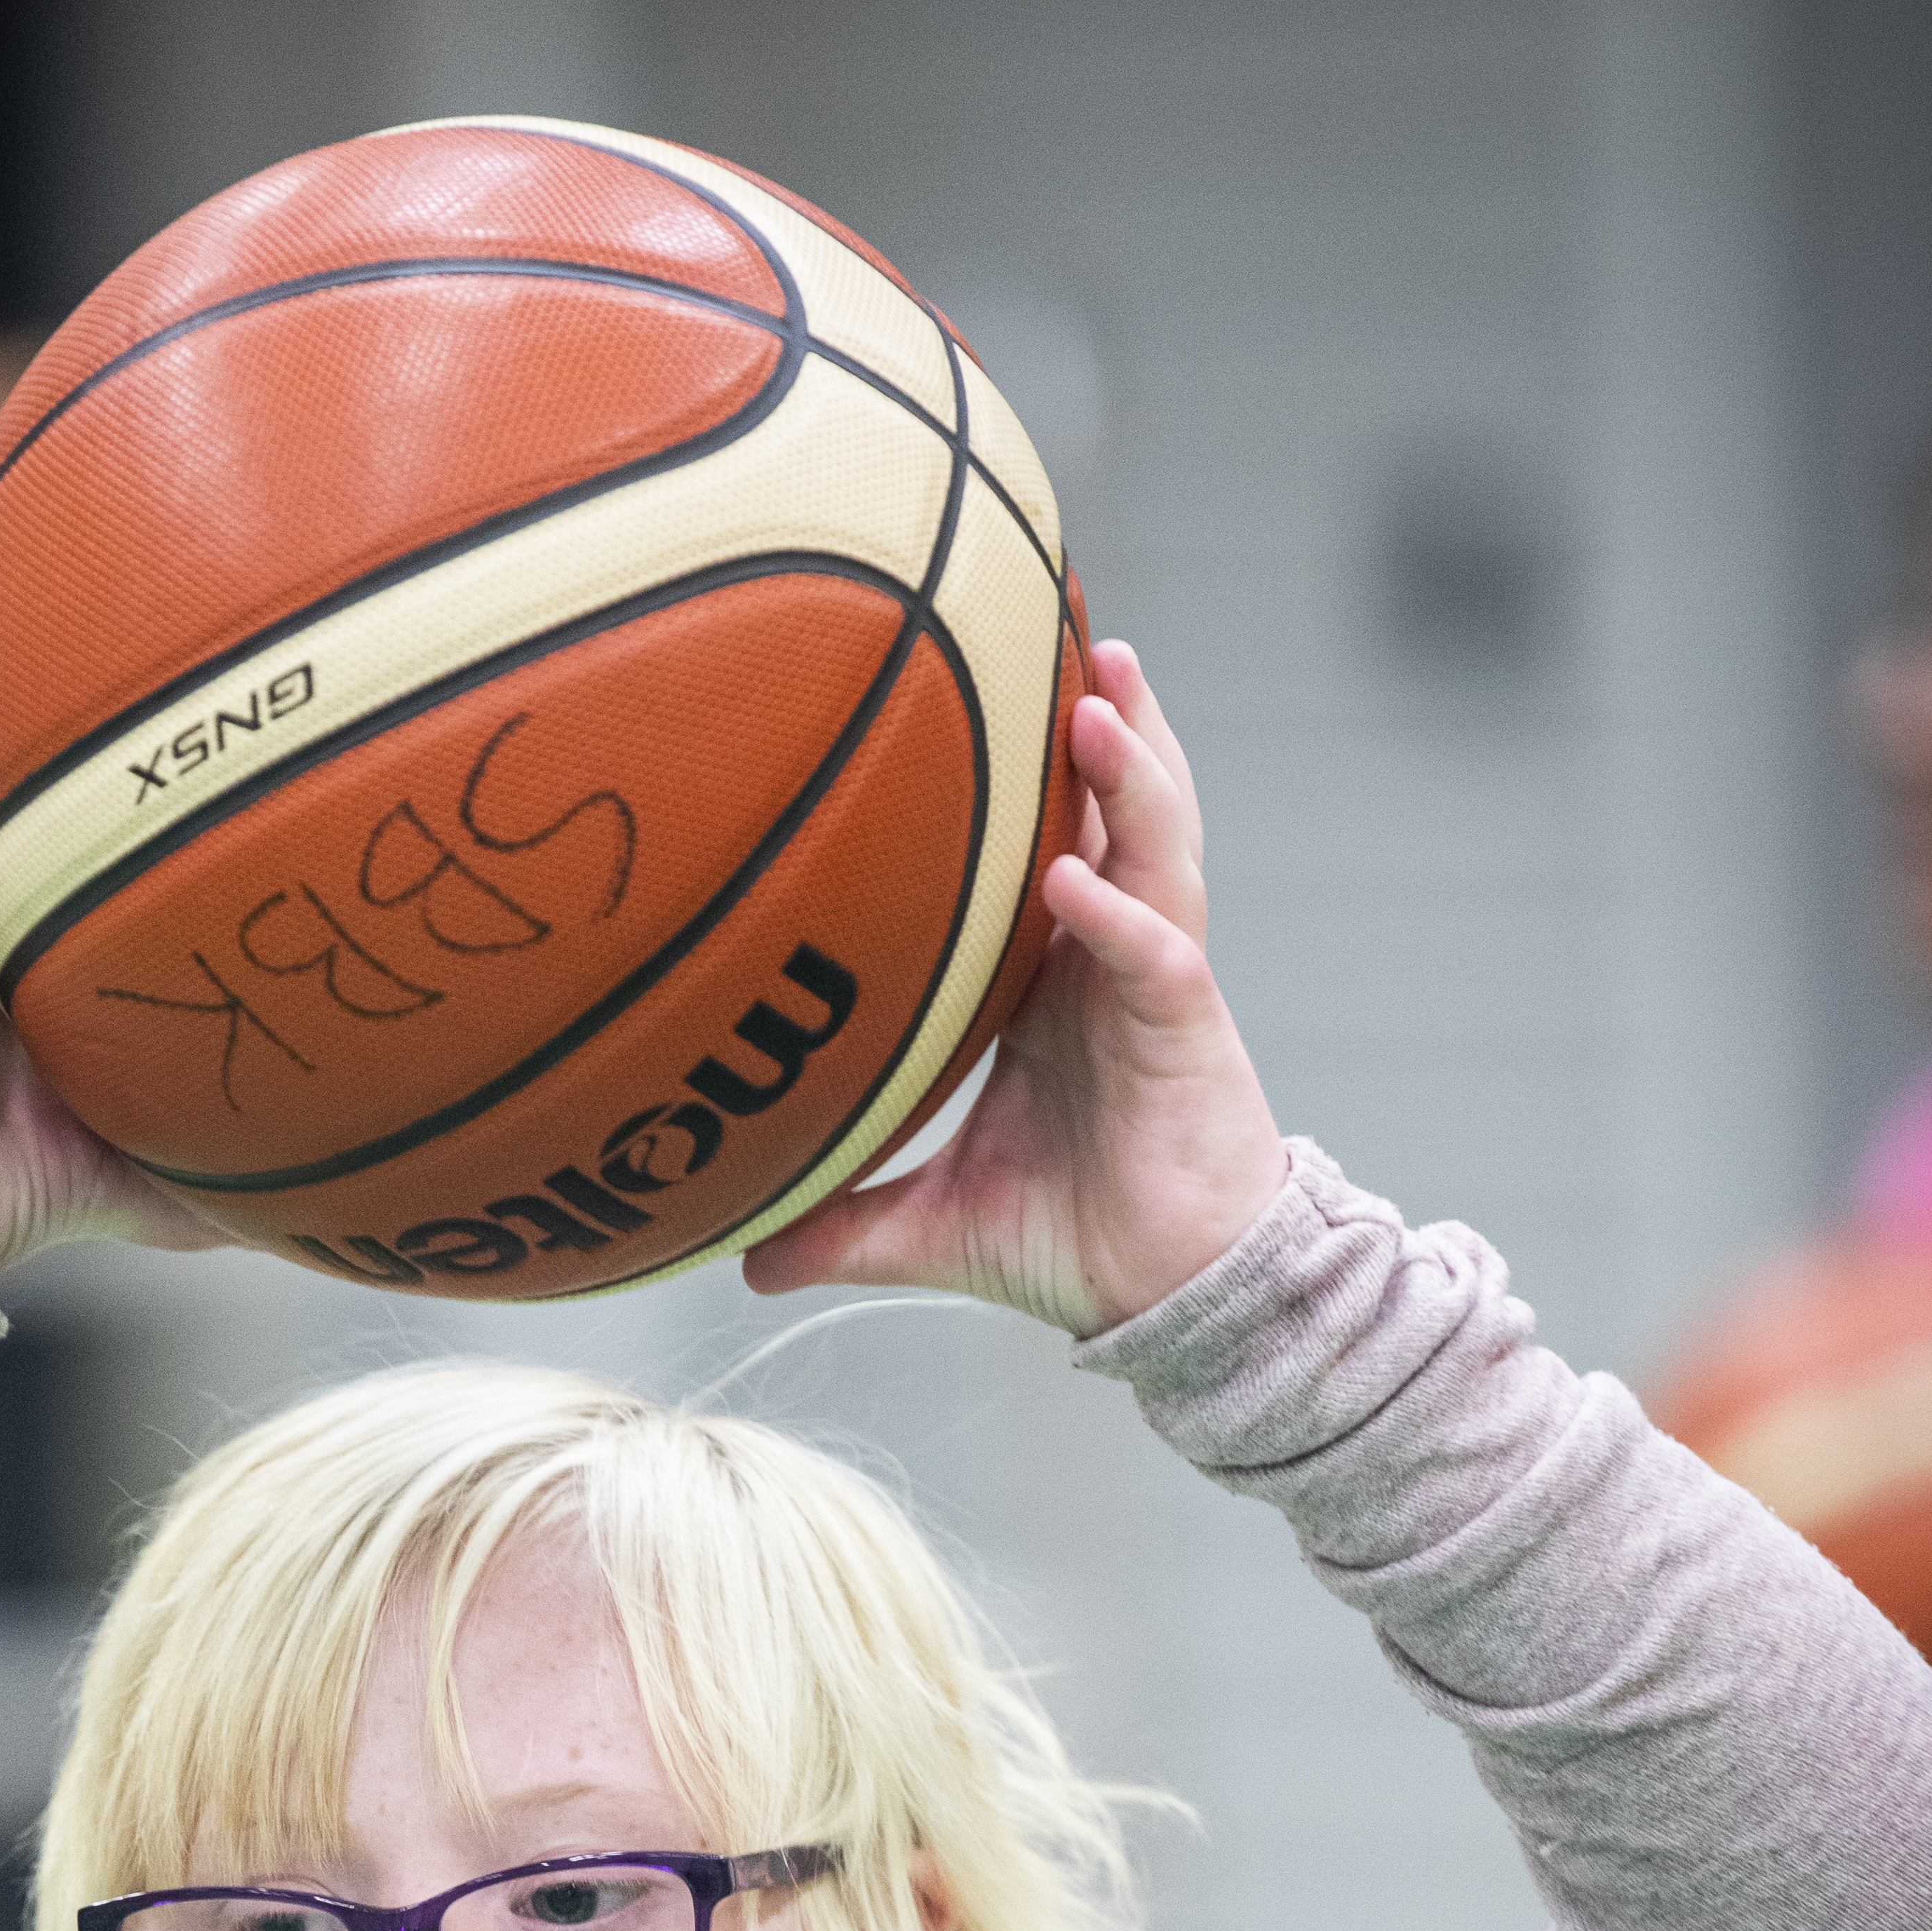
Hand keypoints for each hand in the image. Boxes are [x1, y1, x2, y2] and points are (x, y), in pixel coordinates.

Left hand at [743, 644, 1287, 1332]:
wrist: (1168, 1297)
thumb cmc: (1072, 1239)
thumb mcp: (933, 1225)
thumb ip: (842, 1225)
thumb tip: (743, 1257)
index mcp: (1059, 975)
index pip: (1053, 841)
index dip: (1034, 767)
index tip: (986, 682)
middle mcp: (1113, 956)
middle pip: (1118, 811)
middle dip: (1103, 723)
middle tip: (1067, 633)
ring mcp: (1156, 983)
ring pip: (1156, 851)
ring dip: (1131, 778)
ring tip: (1095, 703)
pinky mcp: (1188, 1033)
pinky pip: (1158, 955)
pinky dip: (1118, 914)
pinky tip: (1077, 879)